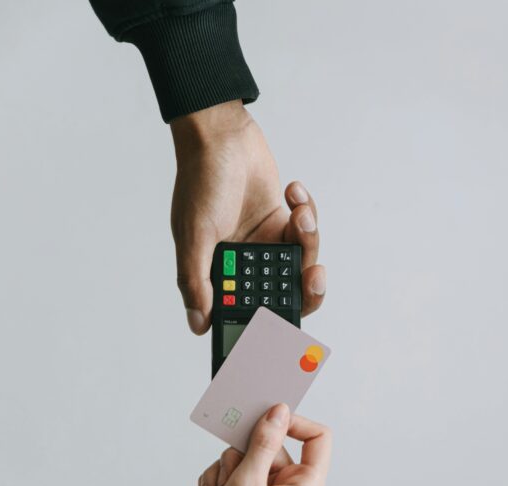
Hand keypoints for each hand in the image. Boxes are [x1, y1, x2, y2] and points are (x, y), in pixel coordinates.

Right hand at [170, 101, 325, 333]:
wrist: (222, 135)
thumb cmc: (201, 180)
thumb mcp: (194, 235)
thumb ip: (196, 281)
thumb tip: (198, 324)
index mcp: (217, 271)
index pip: (246, 311)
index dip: (269, 325)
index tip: (289, 328)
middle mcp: (243, 262)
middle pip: (284, 294)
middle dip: (306, 289)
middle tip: (313, 275)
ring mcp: (266, 242)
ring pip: (302, 261)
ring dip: (308, 239)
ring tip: (298, 213)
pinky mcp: (284, 222)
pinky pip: (307, 230)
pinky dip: (306, 212)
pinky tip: (292, 190)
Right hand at [192, 404, 331, 485]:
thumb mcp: (247, 485)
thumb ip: (262, 443)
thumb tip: (279, 411)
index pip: (318, 437)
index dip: (293, 422)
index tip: (265, 419)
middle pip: (272, 446)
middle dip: (241, 457)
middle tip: (229, 478)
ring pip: (250, 459)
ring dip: (226, 472)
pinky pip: (240, 475)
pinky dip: (221, 484)